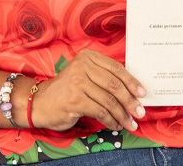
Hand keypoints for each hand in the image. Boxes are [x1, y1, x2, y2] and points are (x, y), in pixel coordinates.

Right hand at [30, 49, 145, 131]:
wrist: (40, 102)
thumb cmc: (67, 90)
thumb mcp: (85, 76)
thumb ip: (104, 78)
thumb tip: (132, 92)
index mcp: (88, 57)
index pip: (116, 68)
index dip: (132, 82)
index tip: (142, 94)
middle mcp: (82, 66)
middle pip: (114, 85)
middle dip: (130, 101)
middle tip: (140, 112)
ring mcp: (77, 82)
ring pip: (109, 100)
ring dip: (122, 115)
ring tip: (130, 123)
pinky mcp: (74, 99)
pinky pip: (100, 111)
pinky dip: (111, 120)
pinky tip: (115, 125)